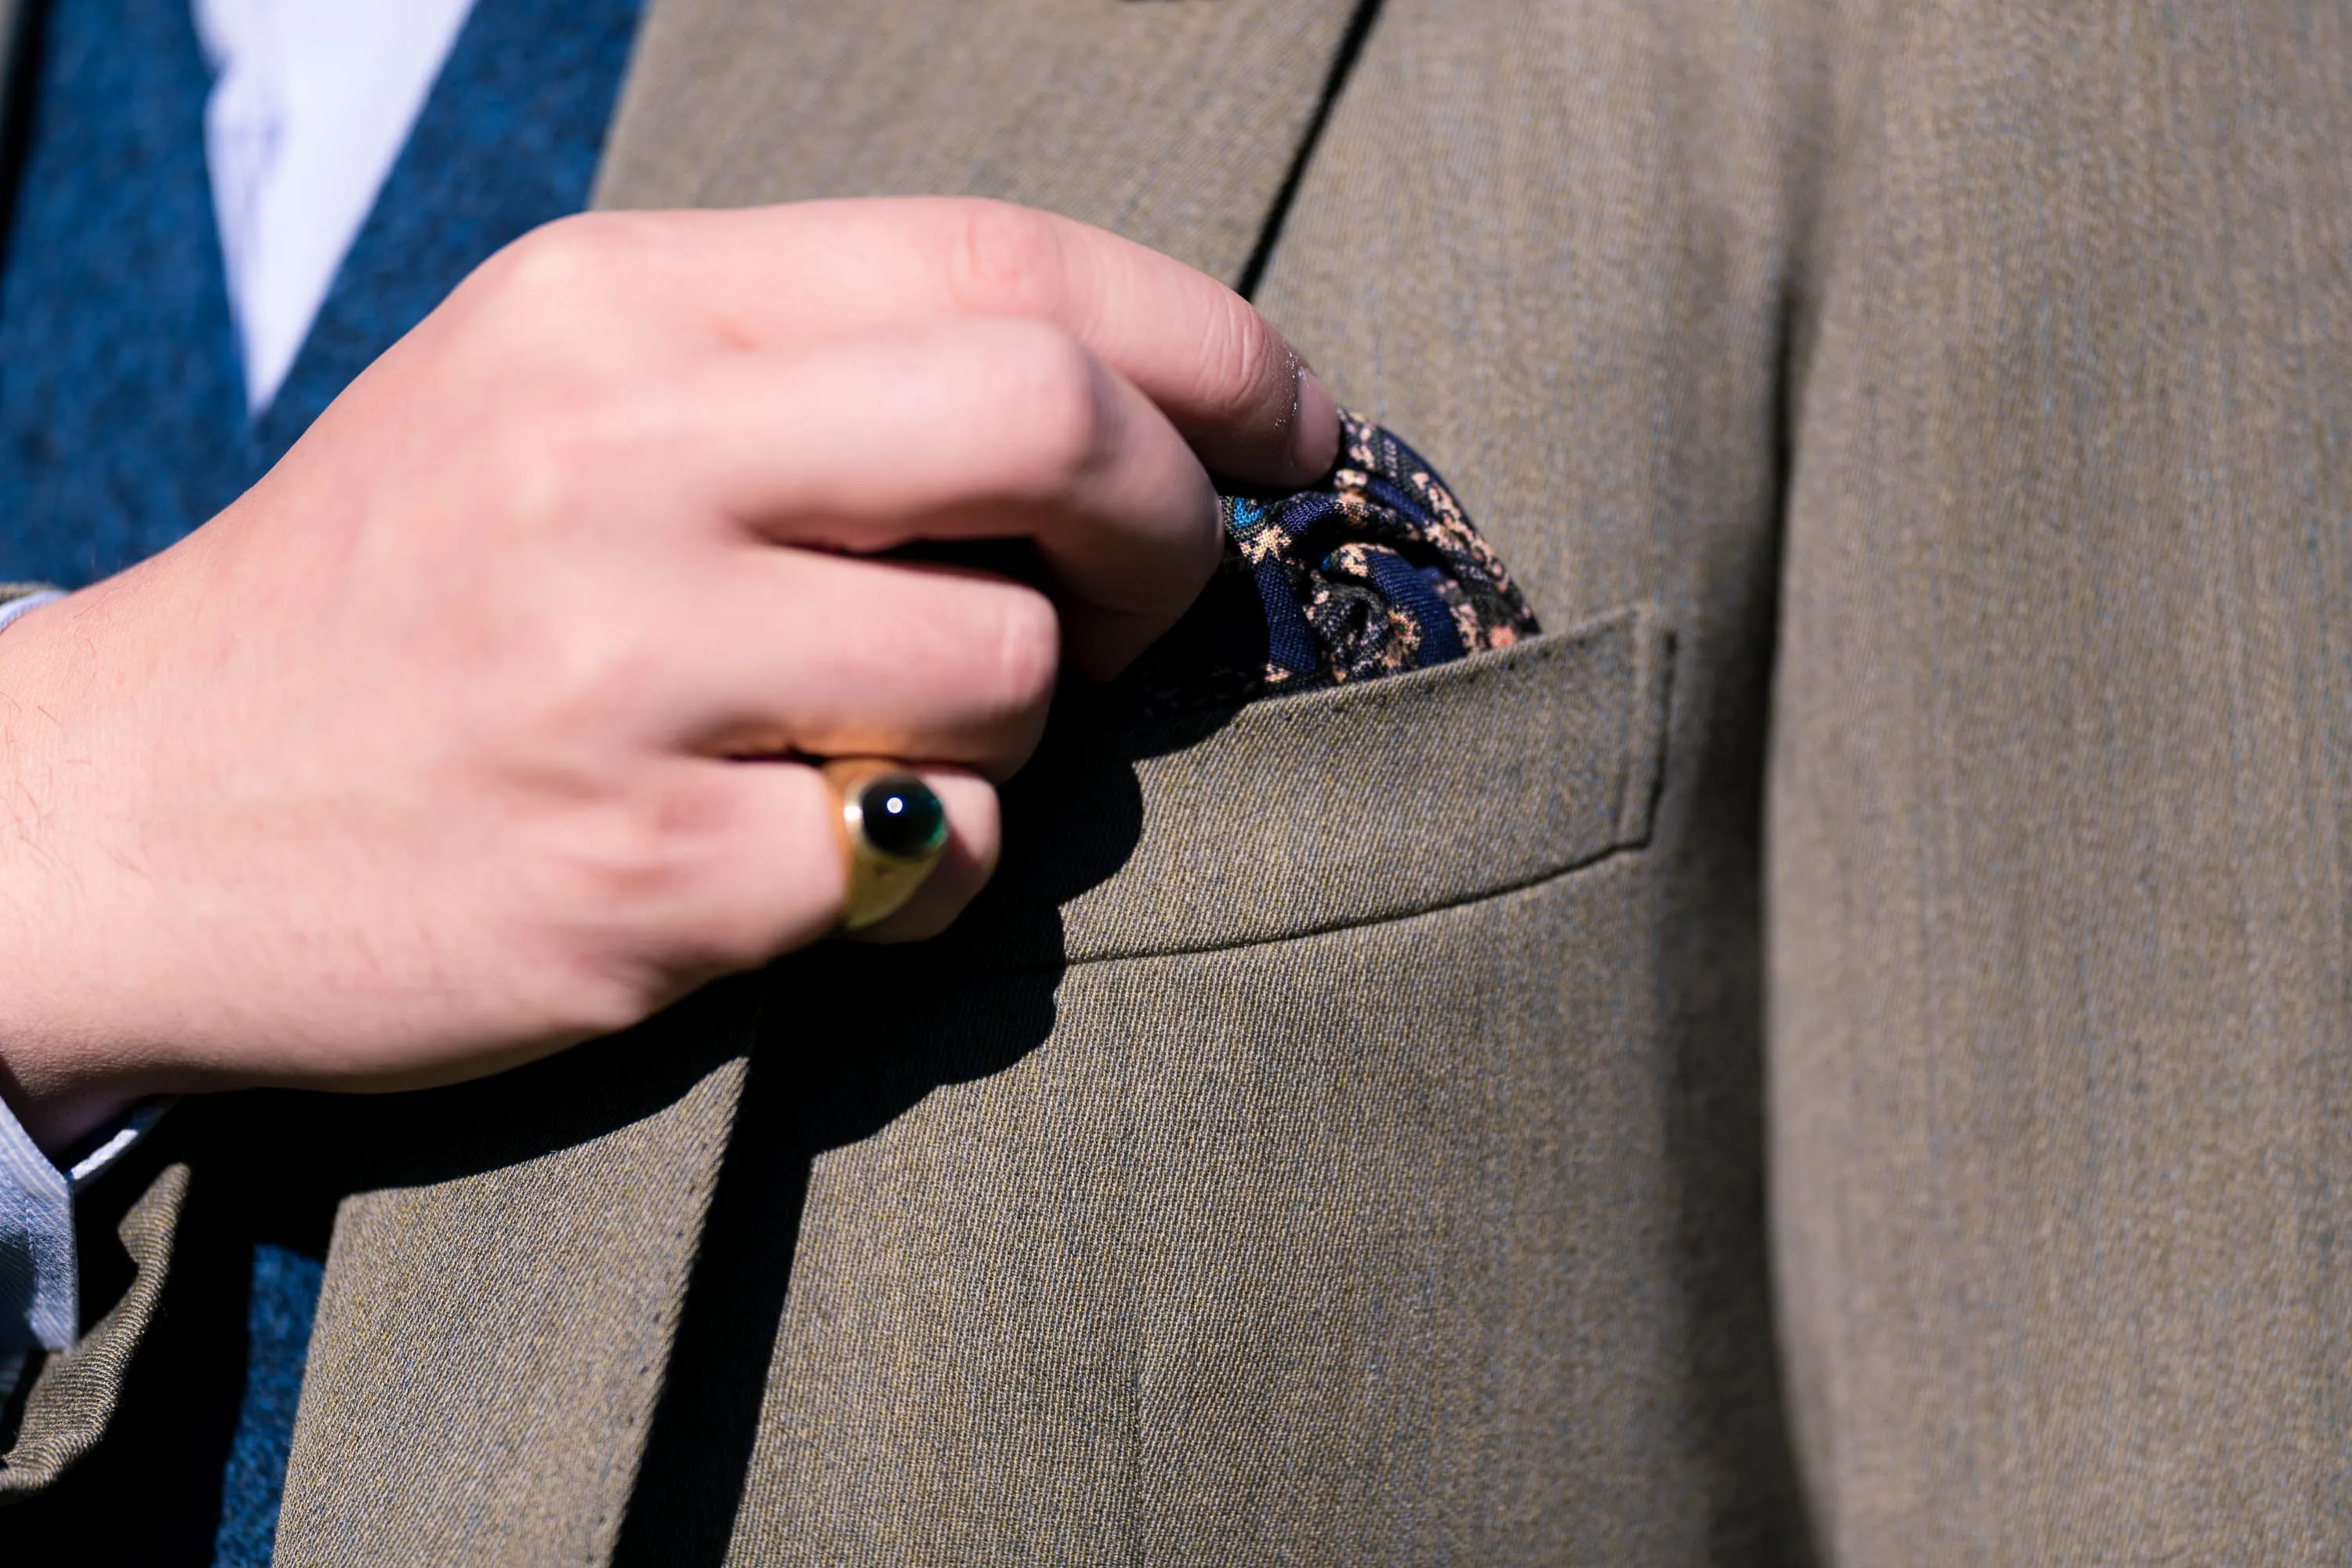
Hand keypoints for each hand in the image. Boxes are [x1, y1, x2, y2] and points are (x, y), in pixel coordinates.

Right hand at [0, 198, 1338, 1151]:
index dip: (1206, 342)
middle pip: (1056, 430)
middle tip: (1148, 600)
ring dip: (1015, 723)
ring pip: (1013, 674)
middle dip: (1168, 527)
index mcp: (613, 306)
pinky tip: (800, 849)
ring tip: (877, 737)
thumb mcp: (557, 394)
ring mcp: (626, 680)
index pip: (1001, 263)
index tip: (1292, 423)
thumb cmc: (400, 596)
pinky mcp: (645, 881)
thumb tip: (1112, 404)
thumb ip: (809, 366)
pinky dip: (929, 863)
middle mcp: (619, 464)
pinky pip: (935, 859)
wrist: (132, 819)